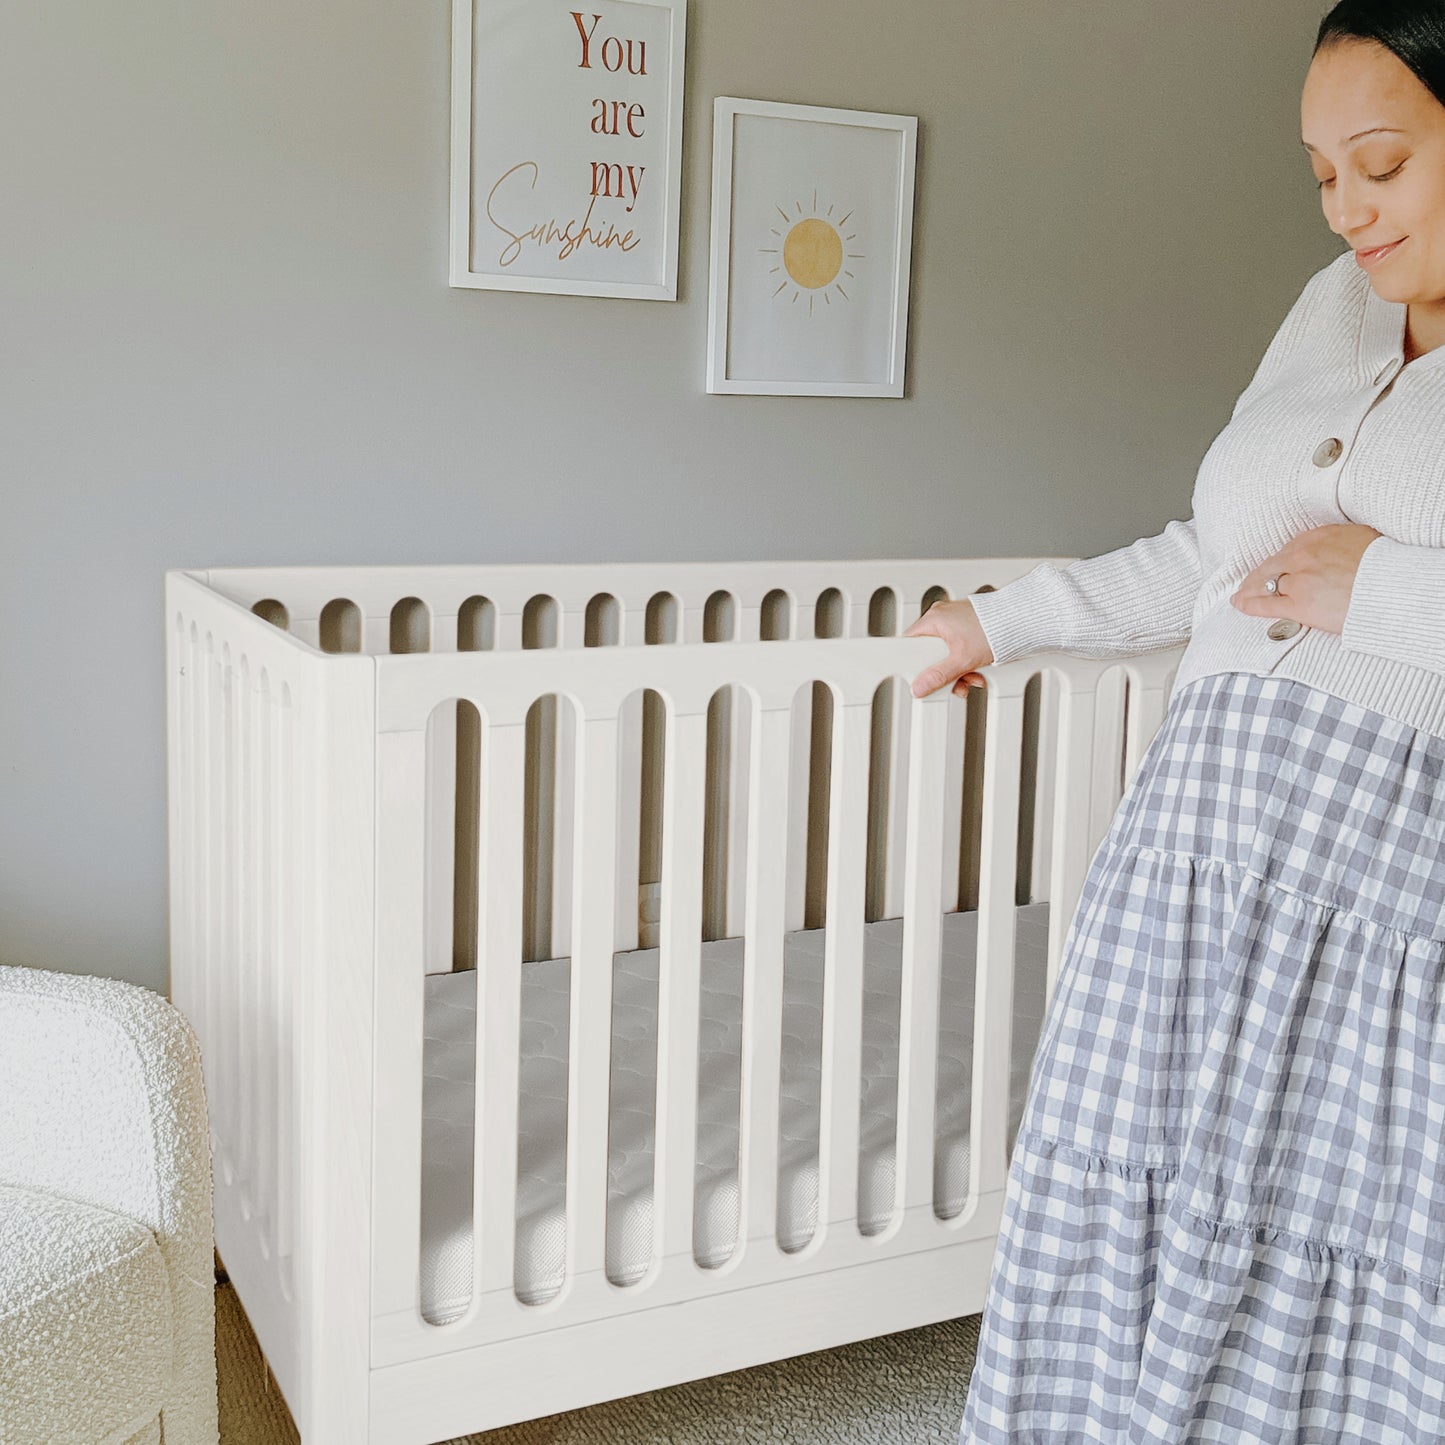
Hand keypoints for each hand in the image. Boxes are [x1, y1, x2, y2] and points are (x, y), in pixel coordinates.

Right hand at [904, 598, 995, 697]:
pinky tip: (976, 669)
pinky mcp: (968, 625)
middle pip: (931, 652)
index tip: (920, 677)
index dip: (914, 663)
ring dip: (957, 669)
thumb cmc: (995, 627)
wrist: (1022, 620)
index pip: (910, 643)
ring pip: (946, 652)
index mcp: (934, 618)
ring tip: (971, 676)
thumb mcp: (962, 659)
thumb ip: (938, 676)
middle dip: (944, 671)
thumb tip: (920, 687)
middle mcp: (942, 616)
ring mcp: (955, 620)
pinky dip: (965, 660)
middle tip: (954, 681)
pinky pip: (958, 647)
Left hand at [1229, 523, 1382, 634]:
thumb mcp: (1363, 540)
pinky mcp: (1298, 604)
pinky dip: (1249, 604)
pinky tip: (1239, 604)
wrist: (1392, 584)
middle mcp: (1303, 555)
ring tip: (1242, 594)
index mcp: (1320, 536)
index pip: (1290, 548)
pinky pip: (1266, 604)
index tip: (1277, 564)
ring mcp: (1298, 580)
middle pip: (1272, 564)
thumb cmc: (1385, 564)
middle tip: (1249, 581)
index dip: (1281, 559)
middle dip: (1259, 574)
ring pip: (1264, 583)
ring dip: (1251, 589)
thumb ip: (1343, 545)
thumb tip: (1341, 551)